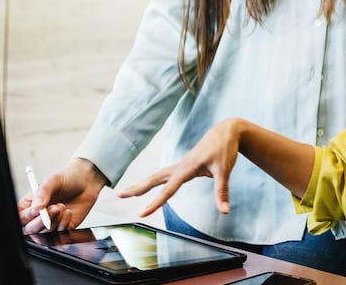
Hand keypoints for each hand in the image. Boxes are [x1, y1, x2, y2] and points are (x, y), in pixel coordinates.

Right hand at [18, 158, 106, 233]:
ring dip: (56, 221)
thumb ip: (42, 193)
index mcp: (30, 205)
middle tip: (55, 209)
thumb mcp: (53, 181)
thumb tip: (37, 207)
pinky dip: (65, 225)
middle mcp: (38, 216)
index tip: (38, 210)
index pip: (21, 217)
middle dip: (42, 222)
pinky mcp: (63, 228)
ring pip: (46, 234)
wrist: (87, 182)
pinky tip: (69, 212)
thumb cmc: (67, 179)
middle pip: (31, 230)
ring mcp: (50, 223)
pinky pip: (60, 235)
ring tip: (63, 206)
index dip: (28, 216)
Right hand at [116, 118, 243, 216]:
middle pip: (154, 179)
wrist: (227, 131)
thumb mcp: (225, 169)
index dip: (154, 203)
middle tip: (119, 195)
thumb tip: (224, 212)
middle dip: (137, 188)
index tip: (141, 214)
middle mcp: (181, 166)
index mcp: (187, 168)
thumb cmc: (225, 148)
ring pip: (157, 176)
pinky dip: (154, 181)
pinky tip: (150, 186)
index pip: (168, 189)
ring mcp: (181, 165)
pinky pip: (165, 175)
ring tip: (127, 193)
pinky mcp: (185, 166)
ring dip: (142, 184)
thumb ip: (222, 191)